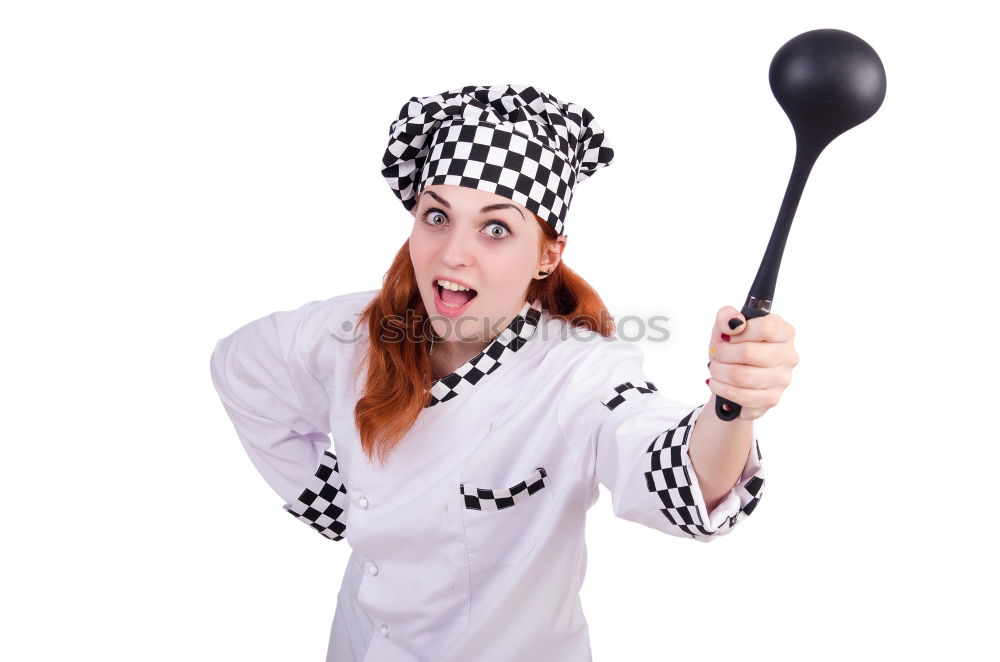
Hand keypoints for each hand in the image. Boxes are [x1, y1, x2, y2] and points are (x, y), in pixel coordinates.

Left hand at [706, 306, 798, 420]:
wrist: (731, 379)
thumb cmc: (733, 349)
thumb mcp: (726, 327)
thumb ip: (727, 316)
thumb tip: (734, 322)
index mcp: (783, 332)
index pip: (766, 327)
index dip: (741, 332)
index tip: (730, 336)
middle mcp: (788, 356)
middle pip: (748, 352)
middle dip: (723, 353)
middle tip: (718, 354)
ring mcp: (782, 379)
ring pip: (740, 376)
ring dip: (719, 371)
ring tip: (716, 368)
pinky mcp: (771, 399)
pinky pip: (739, 395)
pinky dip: (721, 387)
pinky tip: (718, 382)